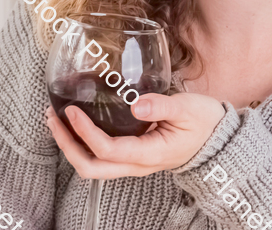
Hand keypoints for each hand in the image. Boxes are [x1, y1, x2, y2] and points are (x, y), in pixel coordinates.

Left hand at [45, 92, 225, 178]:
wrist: (218, 139)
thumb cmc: (205, 122)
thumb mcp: (188, 108)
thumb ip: (162, 106)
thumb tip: (136, 104)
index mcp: (149, 154)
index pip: (108, 150)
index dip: (85, 132)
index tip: (72, 110)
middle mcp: (137, 164)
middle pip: (91, 168)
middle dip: (67, 145)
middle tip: (52, 118)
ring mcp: (133, 163)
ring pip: (93, 165)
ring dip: (70, 145)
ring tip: (56, 118)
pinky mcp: (132, 155)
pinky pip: (101, 156)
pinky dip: (82, 141)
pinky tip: (76, 122)